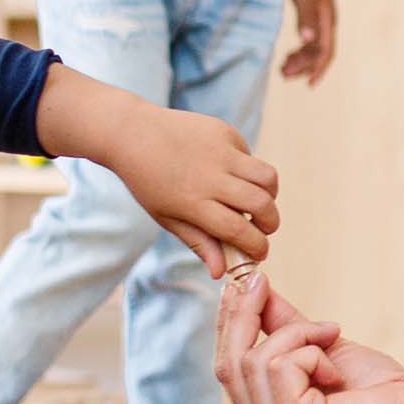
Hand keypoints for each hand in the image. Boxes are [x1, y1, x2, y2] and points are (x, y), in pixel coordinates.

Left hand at [101, 98, 279, 275]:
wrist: (131, 133)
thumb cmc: (147, 181)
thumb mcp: (166, 217)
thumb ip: (198, 242)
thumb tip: (222, 271)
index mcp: (193, 203)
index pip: (239, 230)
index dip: (257, 246)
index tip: (260, 252)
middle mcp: (210, 176)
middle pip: (262, 204)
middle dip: (271, 223)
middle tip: (264, 228)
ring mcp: (220, 151)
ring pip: (267, 177)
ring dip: (270, 194)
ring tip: (257, 201)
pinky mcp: (224, 131)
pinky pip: (250, 155)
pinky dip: (248, 170)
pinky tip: (230, 172)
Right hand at [215, 271, 403, 403]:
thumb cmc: (380, 392)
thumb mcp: (322, 348)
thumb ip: (283, 325)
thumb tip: (253, 288)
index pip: (227, 369)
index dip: (229, 322)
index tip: (241, 281)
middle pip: (230, 363)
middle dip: (246, 315)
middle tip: (261, 280)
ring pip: (257, 360)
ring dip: (298, 336)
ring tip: (329, 340)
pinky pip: (282, 365)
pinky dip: (311, 352)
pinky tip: (335, 369)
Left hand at [281, 0, 335, 84]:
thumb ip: (306, 19)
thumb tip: (306, 40)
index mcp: (327, 23)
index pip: (325, 53)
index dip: (318, 69)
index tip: (308, 83)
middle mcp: (326, 26)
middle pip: (318, 54)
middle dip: (303, 67)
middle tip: (284, 75)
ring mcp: (320, 23)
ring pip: (312, 49)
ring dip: (299, 61)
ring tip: (283, 69)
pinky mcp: (312, 19)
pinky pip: (308, 41)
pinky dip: (299, 51)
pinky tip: (288, 55)